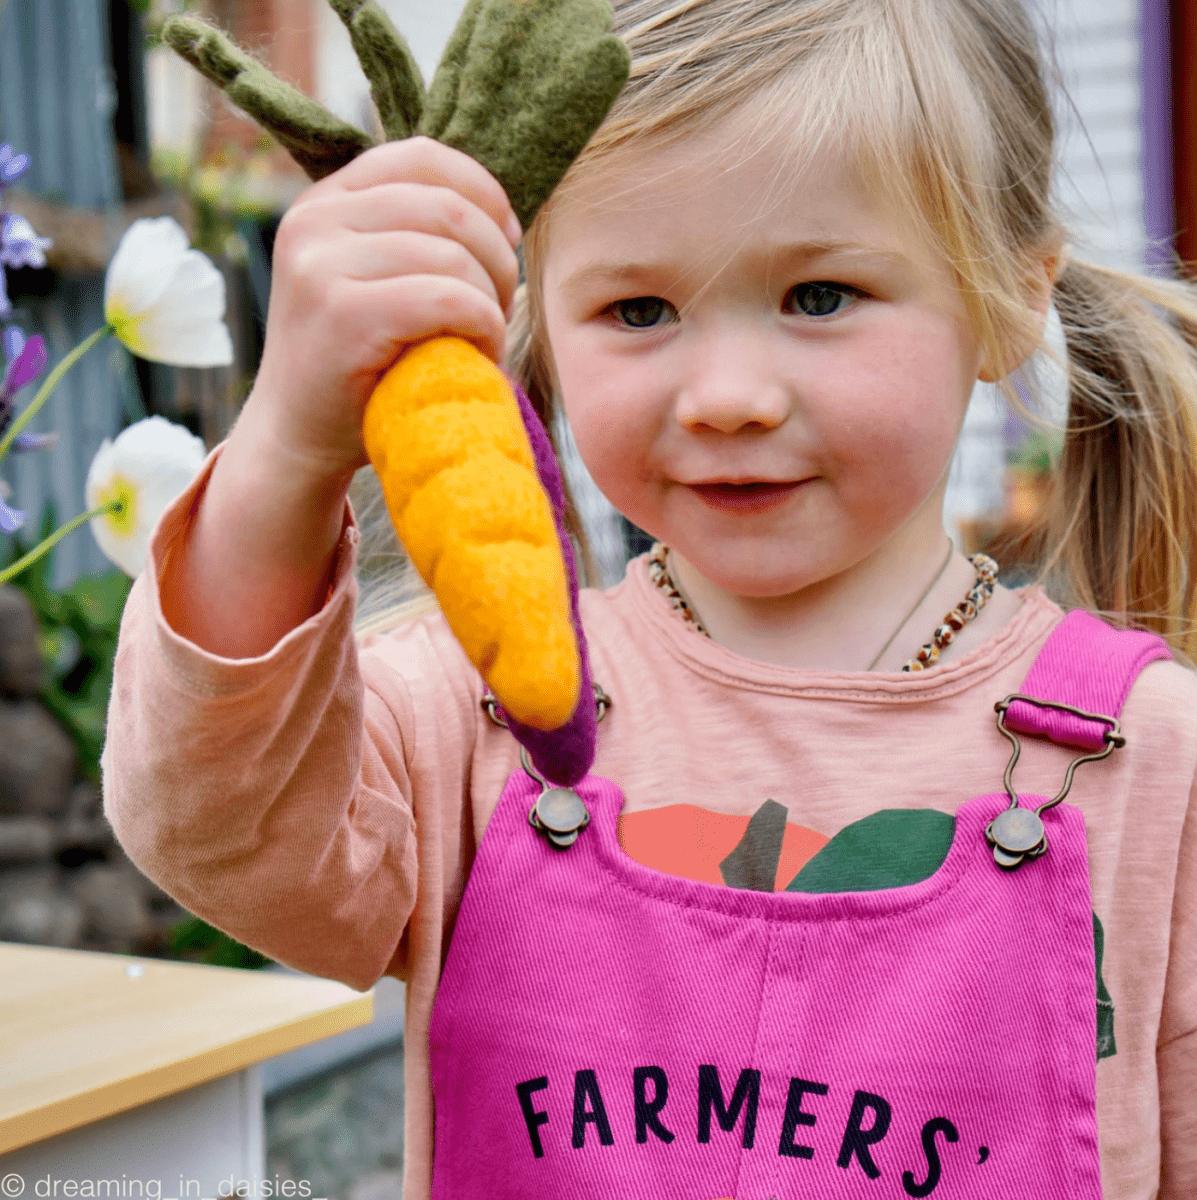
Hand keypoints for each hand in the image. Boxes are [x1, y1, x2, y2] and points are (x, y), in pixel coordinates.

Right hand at [242, 136, 521, 483]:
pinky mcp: (342, 312)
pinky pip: (447, 297)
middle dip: (498, 258)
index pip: (423, 157)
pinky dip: (482, 326)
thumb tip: (500, 211)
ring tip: (486, 340)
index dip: (483, 191)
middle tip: (501, 308)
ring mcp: (321, 264)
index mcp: (325, 202)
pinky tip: (480, 354)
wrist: (298, 438)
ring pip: (453, 255)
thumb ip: (412, 237)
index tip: (507, 238)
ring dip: (492, 303)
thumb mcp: (375, 280)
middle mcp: (314, 221)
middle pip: (449, 207)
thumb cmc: (357, 365)